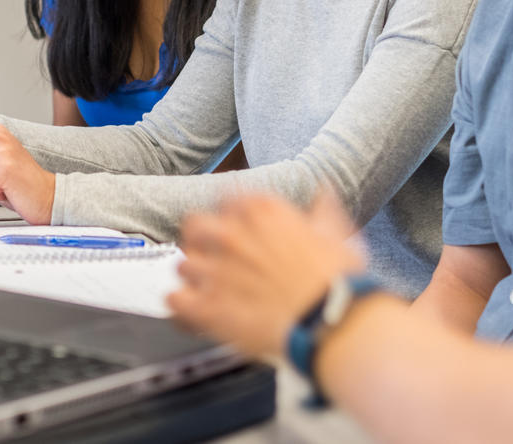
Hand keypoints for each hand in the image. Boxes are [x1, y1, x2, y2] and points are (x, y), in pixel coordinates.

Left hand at [167, 191, 363, 359]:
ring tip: (209, 291)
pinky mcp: (207, 307)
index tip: (238, 230)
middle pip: (194, 226)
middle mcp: (231, 234)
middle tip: (214, 257)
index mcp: (260, 211)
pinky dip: (183, 308)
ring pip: (183, 265)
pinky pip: (174, 300)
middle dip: (201, 240)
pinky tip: (197, 314)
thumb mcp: (335, 233)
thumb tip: (323, 190)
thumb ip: (322, 209)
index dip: (230, 217)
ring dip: (195, 278)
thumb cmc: (337, 281)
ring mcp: (215, 270)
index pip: (225, 200)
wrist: (331, 322)